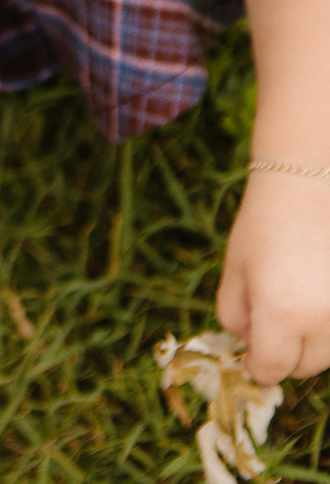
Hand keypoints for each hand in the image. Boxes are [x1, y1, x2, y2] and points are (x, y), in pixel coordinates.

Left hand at [217, 170, 329, 381]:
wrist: (305, 184)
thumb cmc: (264, 223)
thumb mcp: (236, 268)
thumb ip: (233, 314)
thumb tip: (247, 344)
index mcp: (281, 313)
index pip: (272, 368)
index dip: (257, 367)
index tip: (250, 358)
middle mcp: (321, 320)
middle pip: (304, 366)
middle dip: (284, 354)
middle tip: (270, 324)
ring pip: (328, 352)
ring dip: (310, 341)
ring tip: (295, 302)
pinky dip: (327, 322)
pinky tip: (315, 293)